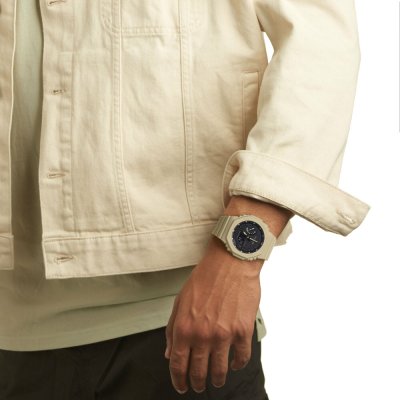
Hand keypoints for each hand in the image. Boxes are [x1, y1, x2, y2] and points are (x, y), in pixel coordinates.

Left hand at [164, 236, 262, 393]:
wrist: (230, 263)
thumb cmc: (205, 278)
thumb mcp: (180, 301)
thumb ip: (172, 329)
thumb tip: (169, 352)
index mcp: (184, 327)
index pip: (177, 364)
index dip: (178, 380)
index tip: (181, 385)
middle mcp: (202, 335)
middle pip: (198, 372)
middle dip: (197, 383)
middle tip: (198, 386)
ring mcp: (224, 335)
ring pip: (220, 370)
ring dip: (218, 379)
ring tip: (218, 380)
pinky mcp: (243, 331)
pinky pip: (241, 357)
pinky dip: (238, 364)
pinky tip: (235, 363)